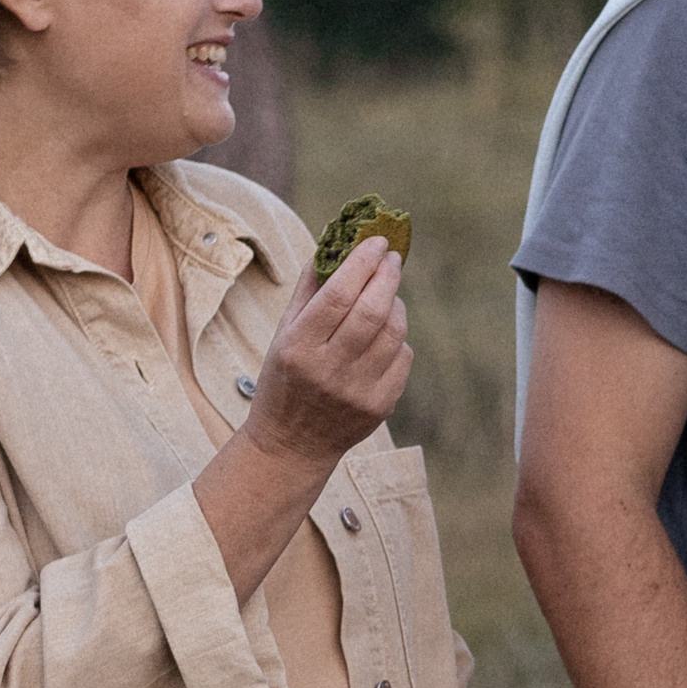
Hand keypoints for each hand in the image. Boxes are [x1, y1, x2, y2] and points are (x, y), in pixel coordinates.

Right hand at [242, 234, 413, 469]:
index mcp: (298, 348)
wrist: (292, 446)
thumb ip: (308, 290)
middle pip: (372, 311)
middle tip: (392, 257)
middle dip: (387, 275)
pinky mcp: (379, 406)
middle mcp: (328, 371)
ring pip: (394, 332)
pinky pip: (403, 357)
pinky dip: (398, 337)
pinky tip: (385, 333)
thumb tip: (334, 245)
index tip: (376, 242)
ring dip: (395, 303)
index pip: (338, 295)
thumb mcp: (283, 334)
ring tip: (387, 293)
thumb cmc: (285, 380)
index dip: (362, 263)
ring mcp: (357, 391)